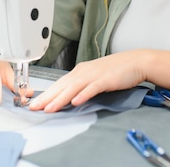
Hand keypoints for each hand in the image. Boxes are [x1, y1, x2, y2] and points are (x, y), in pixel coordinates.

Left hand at [28, 50, 148, 112]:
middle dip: (47, 98)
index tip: (35, 103)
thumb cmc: (116, 70)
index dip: (46, 94)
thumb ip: (82, 85)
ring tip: (49, 108)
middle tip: (34, 108)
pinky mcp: (105, 80)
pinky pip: (92, 88)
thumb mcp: (95, 76)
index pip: (59, 84)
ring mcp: (94, 75)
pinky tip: (75, 102)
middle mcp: (84, 72)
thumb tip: (70, 97)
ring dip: (60, 99)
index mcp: (80, 71)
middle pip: (62, 86)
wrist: (135, 62)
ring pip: (73, 88)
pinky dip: (82, 95)